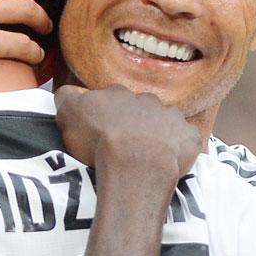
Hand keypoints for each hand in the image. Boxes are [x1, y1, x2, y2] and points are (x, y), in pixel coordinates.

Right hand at [55, 84, 200, 182]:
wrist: (135, 164)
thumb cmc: (99, 140)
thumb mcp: (69, 114)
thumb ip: (67, 97)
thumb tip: (68, 91)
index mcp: (117, 93)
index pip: (109, 98)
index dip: (104, 114)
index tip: (101, 130)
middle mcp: (145, 99)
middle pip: (137, 107)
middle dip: (131, 120)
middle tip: (123, 143)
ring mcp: (170, 116)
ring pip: (162, 119)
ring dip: (155, 131)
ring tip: (147, 153)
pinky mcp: (188, 135)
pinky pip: (184, 137)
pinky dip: (178, 145)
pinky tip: (169, 159)